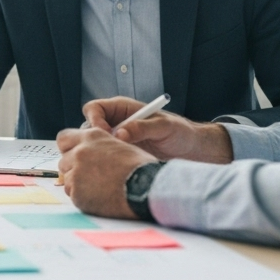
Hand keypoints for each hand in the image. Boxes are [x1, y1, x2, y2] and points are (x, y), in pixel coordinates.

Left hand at [56, 127, 157, 218]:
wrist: (147, 189)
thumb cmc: (141, 168)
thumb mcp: (121, 146)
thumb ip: (102, 146)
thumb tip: (94, 152)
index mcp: (92, 137)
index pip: (63, 138)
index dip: (68, 148)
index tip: (75, 155)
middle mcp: (80, 152)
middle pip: (63, 161)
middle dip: (73, 168)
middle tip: (89, 176)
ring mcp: (77, 173)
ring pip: (67, 179)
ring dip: (78, 184)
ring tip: (99, 189)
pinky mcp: (77, 193)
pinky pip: (73, 195)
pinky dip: (83, 198)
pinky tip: (100, 198)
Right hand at [81, 97, 233, 163]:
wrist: (191, 151)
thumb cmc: (180, 132)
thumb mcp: (163, 127)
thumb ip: (141, 128)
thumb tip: (119, 133)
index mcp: (122, 109)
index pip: (94, 108)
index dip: (93, 119)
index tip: (104, 132)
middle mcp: (116, 123)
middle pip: (88, 128)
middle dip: (91, 139)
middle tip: (104, 151)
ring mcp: (116, 141)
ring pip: (93, 145)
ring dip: (96, 153)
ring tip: (111, 162)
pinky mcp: (120, 157)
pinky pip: (103, 160)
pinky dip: (104, 165)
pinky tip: (115, 171)